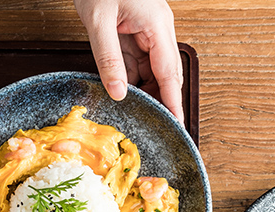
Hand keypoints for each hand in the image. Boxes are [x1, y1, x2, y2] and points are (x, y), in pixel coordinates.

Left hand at [74, 0, 183, 123]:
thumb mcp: (98, 21)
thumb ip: (108, 58)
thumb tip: (118, 92)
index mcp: (157, 25)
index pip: (169, 74)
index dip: (173, 103)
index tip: (176, 125)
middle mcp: (158, 30)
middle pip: (165, 76)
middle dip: (160, 101)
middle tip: (153, 128)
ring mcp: (149, 31)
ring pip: (152, 72)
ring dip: (143, 92)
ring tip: (135, 115)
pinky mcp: (137, 33)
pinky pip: (138, 63)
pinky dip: (131, 80)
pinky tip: (123, 93)